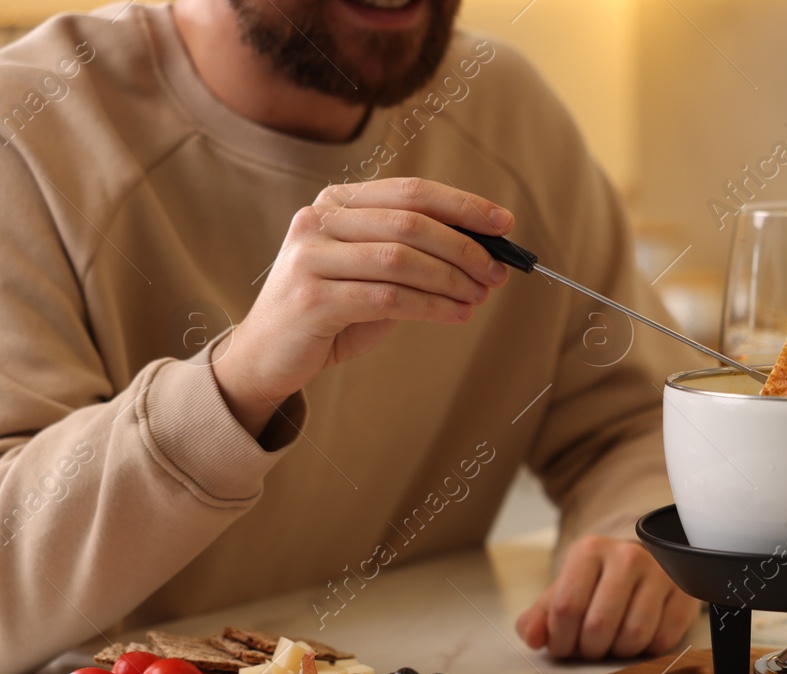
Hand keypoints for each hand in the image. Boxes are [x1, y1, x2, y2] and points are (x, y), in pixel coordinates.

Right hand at [213, 178, 515, 435]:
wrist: (269, 355)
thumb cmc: (333, 312)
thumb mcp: (375, 274)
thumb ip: (416, 258)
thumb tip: (485, 256)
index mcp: (335, 203)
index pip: (410, 191)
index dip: (462, 205)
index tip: (504, 223)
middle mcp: (318, 221)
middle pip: (409, 223)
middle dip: (464, 246)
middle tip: (498, 272)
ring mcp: (309, 258)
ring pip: (400, 259)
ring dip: (452, 279)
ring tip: (481, 296)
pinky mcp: (311, 299)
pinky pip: (387, 297)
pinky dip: (431, 306)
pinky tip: (457, 315)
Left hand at [517, 536, 700, 659]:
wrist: (644, 564)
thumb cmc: (599, 583)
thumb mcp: (564, 592)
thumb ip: (539, 617)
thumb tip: (532, 637)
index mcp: (590, 550)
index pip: (566, 606)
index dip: (561, 639)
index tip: (563, 646)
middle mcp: (628, 556)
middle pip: (599, 625)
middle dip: (589, 649)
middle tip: (590, 647)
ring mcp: (660, 573)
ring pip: (633, 636)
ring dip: (618, 651)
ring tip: (613, 641)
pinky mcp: (684, 594)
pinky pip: (662, 640)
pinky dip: (646, 650)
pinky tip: (639, 636)